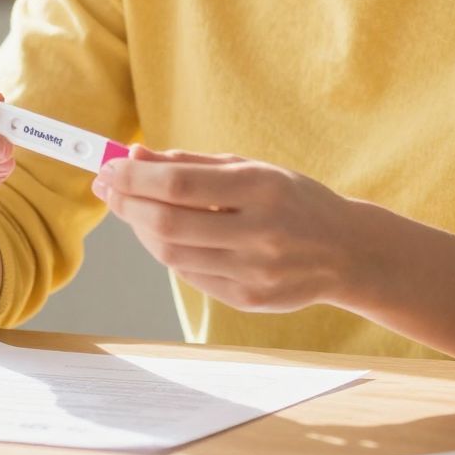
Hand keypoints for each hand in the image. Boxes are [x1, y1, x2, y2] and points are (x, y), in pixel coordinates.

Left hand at [93, 147, 377, 312]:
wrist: (347, 251)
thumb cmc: (293, 200)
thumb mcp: (252, 168)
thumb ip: (193, 164)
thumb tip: (136, 156)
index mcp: (263, 188)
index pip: (181, 186)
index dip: (136, 179)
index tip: (109, 168)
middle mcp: (260, 232)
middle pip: (170, 224)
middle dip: (128, 204)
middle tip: (107, 187)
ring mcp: (255, 271)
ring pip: (173, 255)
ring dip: (142, 230)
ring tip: (132, 208)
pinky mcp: (249, 299)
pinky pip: (190, 275)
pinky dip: (168, 252)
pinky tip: (163, 234)